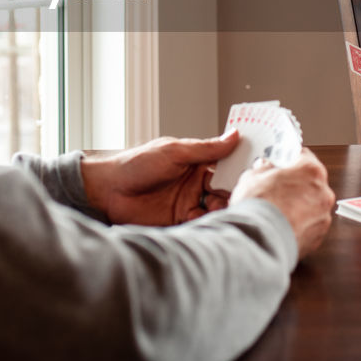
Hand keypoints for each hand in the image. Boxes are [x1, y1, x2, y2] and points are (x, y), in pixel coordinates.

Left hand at [81, 132, 240, 225]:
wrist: (107, 190)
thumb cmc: (136, 164)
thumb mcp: (174, 152)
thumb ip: (206, 148)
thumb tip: (234, 135)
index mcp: (195, 163)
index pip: (224, 166)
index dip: (238, 171)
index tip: (253, 174)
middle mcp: (194, 183)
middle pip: (224, 190)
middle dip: (232, 194)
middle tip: (236, 196)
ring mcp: (187, 203)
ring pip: (215, 209)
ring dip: (221, 210)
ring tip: (221, 210)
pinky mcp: (178, 221)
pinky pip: (200, 224)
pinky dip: (207, 224)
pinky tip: (207, 222)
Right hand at [231, 149, 334, 260]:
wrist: (259, 238)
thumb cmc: (258, 205)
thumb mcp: (253, 175)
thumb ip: (265, 168)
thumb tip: (266, 168)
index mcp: (310, 170)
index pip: (304, 156)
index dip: (291, 160)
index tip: (284, 164)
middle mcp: (323, 192)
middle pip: (311, 182)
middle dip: (296, 185)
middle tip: (277, 190)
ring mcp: (323, 216)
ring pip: (312, 206)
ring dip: (299, 207)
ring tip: (278, 212)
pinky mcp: (319, 236)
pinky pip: (309, 226)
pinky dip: (299, 226)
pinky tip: (282, 226)